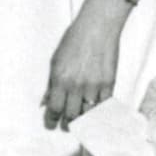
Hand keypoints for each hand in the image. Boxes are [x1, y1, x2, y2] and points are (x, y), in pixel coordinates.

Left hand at [44, 0, 123, 130]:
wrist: (98, 28)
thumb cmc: (74, 40)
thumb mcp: (55, 61)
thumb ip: (51, 84)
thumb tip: (45, 102)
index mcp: (60, 79)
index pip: (54, 108)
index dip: (52, 120)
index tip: (51, 124)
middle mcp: (77, 86)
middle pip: (72, 115)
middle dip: (68, 123)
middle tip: (66, 126)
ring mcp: (94, 86)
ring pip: (89, 113)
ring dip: (84, 119)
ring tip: (80, 122)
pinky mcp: (109, 84)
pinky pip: (104, 105)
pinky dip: (99, 111)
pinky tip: (95, 114)